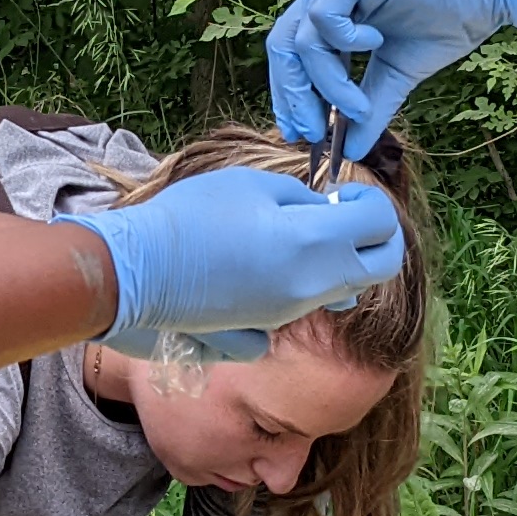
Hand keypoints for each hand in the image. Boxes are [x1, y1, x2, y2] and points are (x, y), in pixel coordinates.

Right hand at [85, 170, 404, 359]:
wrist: (135, 272)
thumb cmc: (189, 217)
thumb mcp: (252, 185)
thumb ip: (301, 197)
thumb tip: (323, 210)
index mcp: (313, 243)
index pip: (381, 224)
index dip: (370, 202)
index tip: (343, 194)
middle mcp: (311, 287)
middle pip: (379, 269)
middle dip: (376, 239)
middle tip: (344, 217)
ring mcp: (289, 315)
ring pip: (341, 290)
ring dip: (336, 260)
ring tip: (294, 234)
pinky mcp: (264, 329)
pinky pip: (302, 307)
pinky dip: (300, 286)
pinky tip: (263, 267)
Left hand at [264, 0, 516, 156]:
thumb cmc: (448, 22)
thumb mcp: (398, 75)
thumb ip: (370, 107)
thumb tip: (352, 150)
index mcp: (332, 10)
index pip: (290, 54)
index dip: (289, 94)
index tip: (299, 133)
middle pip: (282, 46)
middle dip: (295, 95)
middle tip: (315, 131)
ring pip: (302, 39)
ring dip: (327, 81)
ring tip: (357, 105)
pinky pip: (324, 14)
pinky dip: (344, 40)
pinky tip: (375, 44)